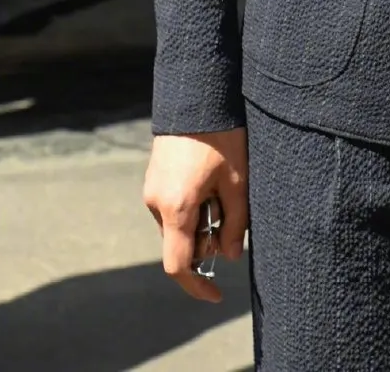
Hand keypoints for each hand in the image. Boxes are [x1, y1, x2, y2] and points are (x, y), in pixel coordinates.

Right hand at [143, 128, 247, 302]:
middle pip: (182, 243)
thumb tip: (229, 256)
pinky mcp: (154, 177)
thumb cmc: (221, 137)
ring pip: (179, 224)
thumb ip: (235, 224)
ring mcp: (151, 189)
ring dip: (203, 218)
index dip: (198, 285)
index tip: (217, 294)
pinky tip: (211, 177)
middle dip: (208, 238)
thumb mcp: (238, 182)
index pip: (179, 265)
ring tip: (223, 183)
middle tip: (232, 208)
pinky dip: (194, 204)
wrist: (197, 95)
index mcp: (176, 207)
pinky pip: (173, 206)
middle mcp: (156, 202)